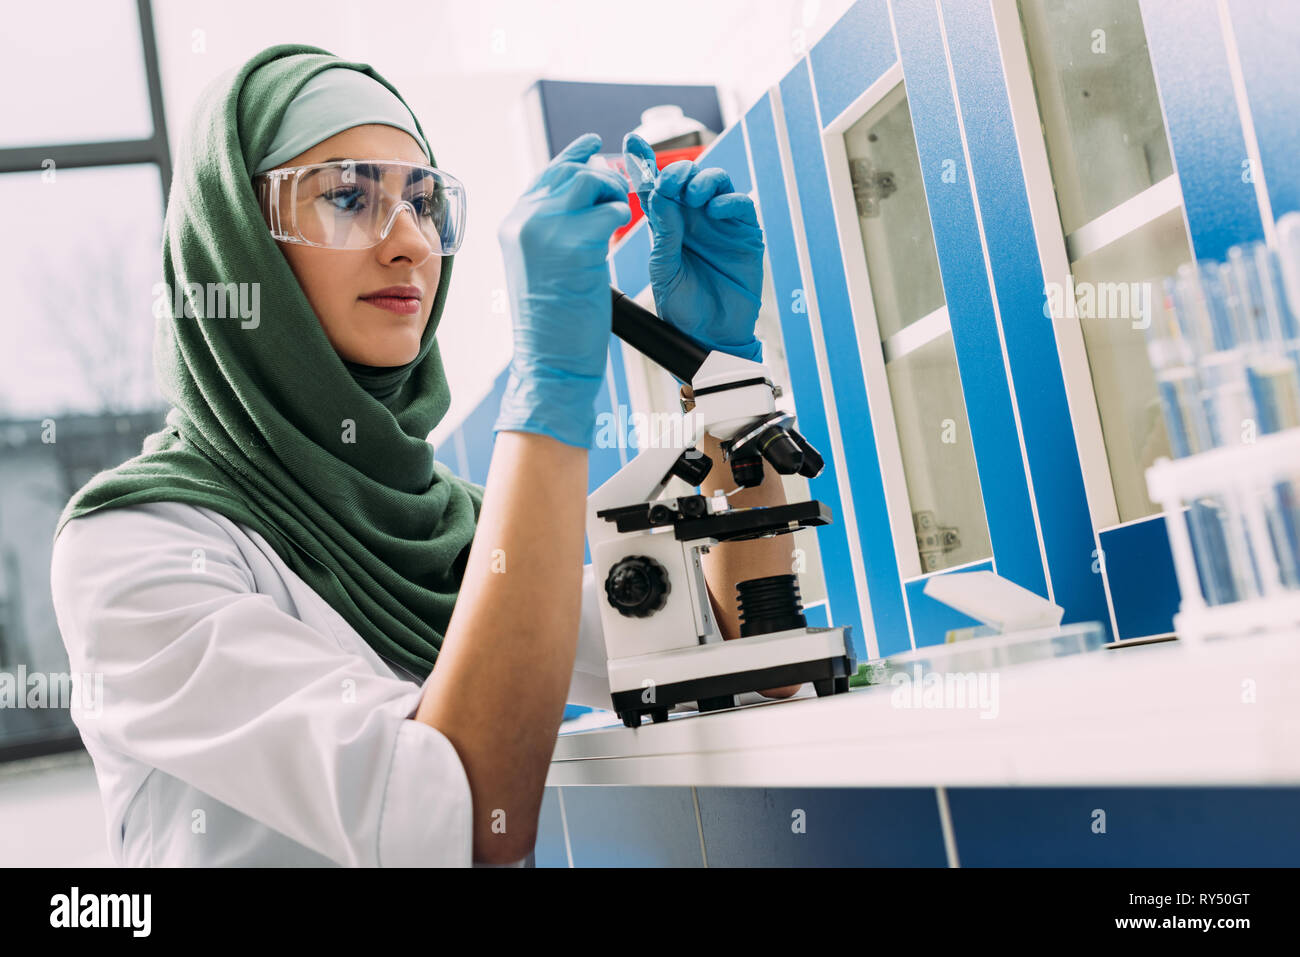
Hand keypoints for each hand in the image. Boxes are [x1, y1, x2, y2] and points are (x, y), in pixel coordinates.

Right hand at [493, 133, 630, 447]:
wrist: (550, 365)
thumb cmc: (555, 328)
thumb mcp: (544, 269)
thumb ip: (554, 232)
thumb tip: (585, 201)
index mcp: (512, 226)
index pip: (545, 174)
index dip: (573, 156)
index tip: (592, 145)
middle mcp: (523, 222)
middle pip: (569, 171)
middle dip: (603, 174)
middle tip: (624, 188)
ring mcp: (544, 230)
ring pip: (588, 181)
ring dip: (615, 191)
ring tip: (625, 212)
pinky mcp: (574, 245)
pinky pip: (610, 210)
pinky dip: (624, 215)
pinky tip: (626, 229)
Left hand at [623, 132, 764, 364]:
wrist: (710, 337)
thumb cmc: (682, 308)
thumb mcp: (663, 269)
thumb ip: (662, 232)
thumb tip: (657, 192)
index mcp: (668, 226)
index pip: (655, 188)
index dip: (643, 164)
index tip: (631, 142)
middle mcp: (694, 220)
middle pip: (688, 177)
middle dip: (679, 172)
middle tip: (672, 181)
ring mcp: (721, 225)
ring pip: (716, 182)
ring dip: (703, 180)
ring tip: (694, 196)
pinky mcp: (745, 235)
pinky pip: (740, 204)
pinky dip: (728, 200)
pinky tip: (715, 211)